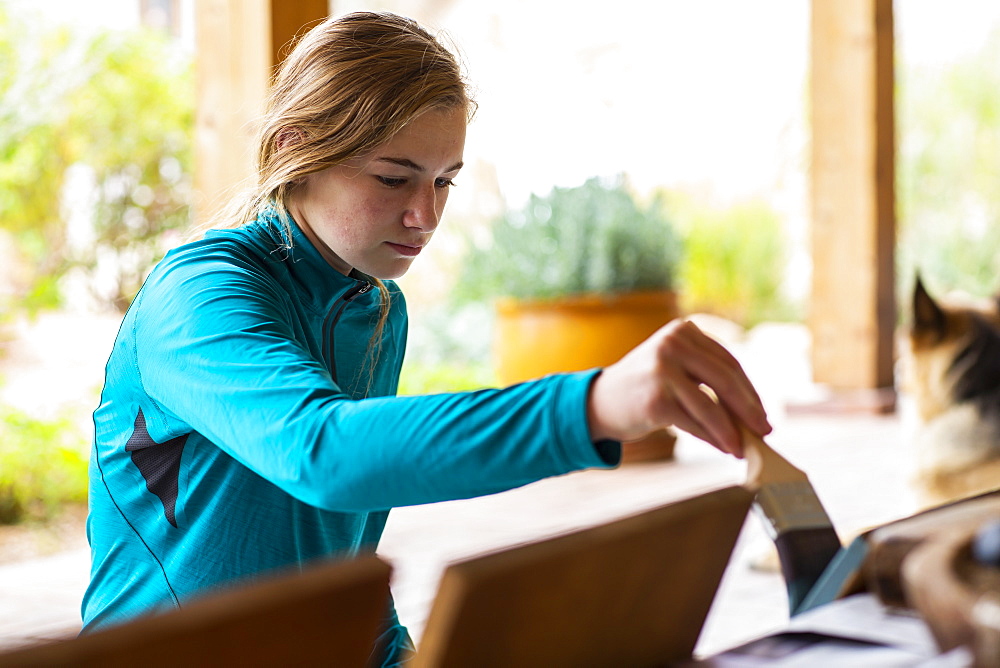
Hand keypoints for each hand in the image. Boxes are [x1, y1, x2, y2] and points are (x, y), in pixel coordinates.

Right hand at [586, 318, 770, 457]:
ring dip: (732, 431)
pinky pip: (694, 423)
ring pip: (711, 406)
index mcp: (683, 331)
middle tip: (764, 430)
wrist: (598, 402)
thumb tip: (752, 410)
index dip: (749, 390)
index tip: (762, 413)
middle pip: (724, 380)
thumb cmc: (644, 388)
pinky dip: (713, 438)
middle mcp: (672, 344)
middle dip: (748, 409)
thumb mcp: (674, 368)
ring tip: (743, 447)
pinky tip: (724, 448)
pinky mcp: (655, 398)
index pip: (727, 362)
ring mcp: (662, 370)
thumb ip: (706, 377)